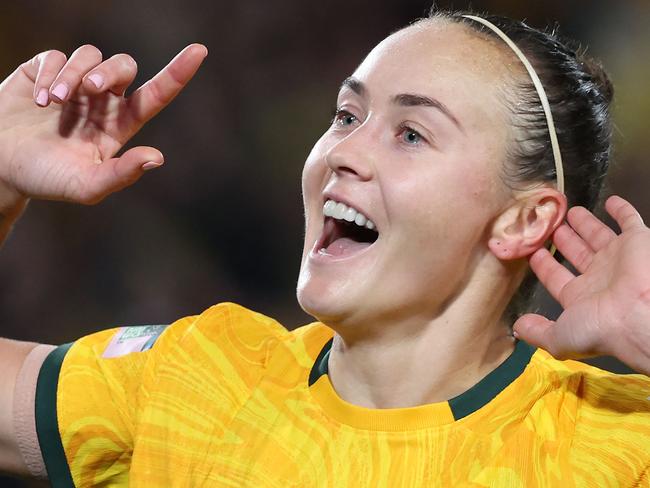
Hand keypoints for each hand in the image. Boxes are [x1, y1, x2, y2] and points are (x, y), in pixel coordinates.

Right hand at [0, 43, 207, 206]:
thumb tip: (157, 158)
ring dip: (75, 75)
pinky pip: (58, 56)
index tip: (199, 51)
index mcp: (120, 124)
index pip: (156, 95)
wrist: (1, 166)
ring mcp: (76, 84)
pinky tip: (40, 100)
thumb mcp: (85, 186)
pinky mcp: (46, 71)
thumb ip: (121, 175)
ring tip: (56, 102)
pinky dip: (50, 75)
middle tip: (90, 89)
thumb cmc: (46, 179)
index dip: (178, 73)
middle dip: (110, 71)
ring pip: (91, 56)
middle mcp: (104, 101)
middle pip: (125, 65)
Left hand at [513, 195, 649, 375]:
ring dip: (585, 225)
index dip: (544, 265)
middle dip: (564, 241)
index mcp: (581, 297)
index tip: (532, 252)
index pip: (556, 277)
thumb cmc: (601, 326)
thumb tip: (517, 327)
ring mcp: (618, 258)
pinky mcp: (637, 241)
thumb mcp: (561, 336)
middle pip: (577, 254)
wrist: (643, 315)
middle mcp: (599, 277)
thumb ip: (538, 332)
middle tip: (552, 227)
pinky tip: (611, 201)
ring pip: (597, 236)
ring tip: (571, 213)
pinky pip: (629, 220)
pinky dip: (621, 210)